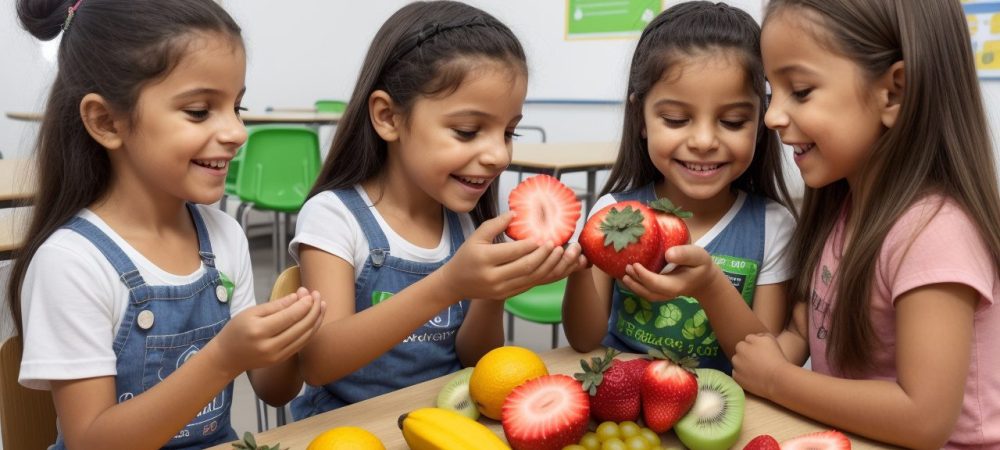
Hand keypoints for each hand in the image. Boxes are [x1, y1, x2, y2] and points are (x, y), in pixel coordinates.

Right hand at [207, 288, 325, 374]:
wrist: (226, 357)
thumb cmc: (236, 330)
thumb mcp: (250, 313)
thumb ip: (275, 306)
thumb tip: (297, 297)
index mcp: (259, 331)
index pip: (289, 317)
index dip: (304, 305)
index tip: (311, 293)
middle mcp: (270, 346)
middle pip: (300, 327)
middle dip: (313, 310)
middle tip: (318, 295)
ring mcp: (277, 355)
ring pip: (305, 337)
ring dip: (316, 320)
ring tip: (321, 305)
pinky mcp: (282, 360)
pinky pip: (301, 344)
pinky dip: (311, 331)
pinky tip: (315, 319)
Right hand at [442, 212, 586, 299]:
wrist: (455, 283)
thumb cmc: (466, 256)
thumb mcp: (476, 236)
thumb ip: (495, 223)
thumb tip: (515, 213)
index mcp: (484, 259)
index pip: (513, 251)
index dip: (531, 245)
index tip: (544, 236)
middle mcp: (493, 276)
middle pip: (526, 267)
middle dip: (544, 256)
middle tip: (556, 245)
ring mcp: (501, 289)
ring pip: (531, 278)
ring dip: (548, 266)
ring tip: (559, 254)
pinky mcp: (506, 295)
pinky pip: (529, 285)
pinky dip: (543, 275)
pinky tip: (551, 265)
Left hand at [620, 245, 721, 300]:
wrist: (704, 279)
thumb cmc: (700, 265)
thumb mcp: (698, 256)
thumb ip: (685, 254)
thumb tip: (668, 254)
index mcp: (676, 285)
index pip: (656, 283)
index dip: (643, 275)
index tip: (635, 264)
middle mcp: (668, 293)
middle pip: (648, 292)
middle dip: (635, 282)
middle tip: (627, 268)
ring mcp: (664, 295)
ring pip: (646, 294)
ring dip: (634, 286)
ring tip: (625, 274)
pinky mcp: (660, 292)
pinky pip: (647, 291)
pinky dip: (637, 285)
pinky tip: (630, 276)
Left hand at [732, 333, 789, 397]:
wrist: (777, 379)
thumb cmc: (776, 358)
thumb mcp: (771, 339)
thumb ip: (760, 335)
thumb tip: (755, 337)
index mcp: (745, 342)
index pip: (747, 340)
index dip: (755, 345)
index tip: (762, 352)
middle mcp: (738, 352)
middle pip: (740, 350)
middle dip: (746, 353)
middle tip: (759, 360)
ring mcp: (736, 365)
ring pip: (737, 362)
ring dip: (743, 363)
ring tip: (756, 369)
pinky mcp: (736, 377)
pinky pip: (737, 374)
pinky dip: (742, 374)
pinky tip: (753, 376)